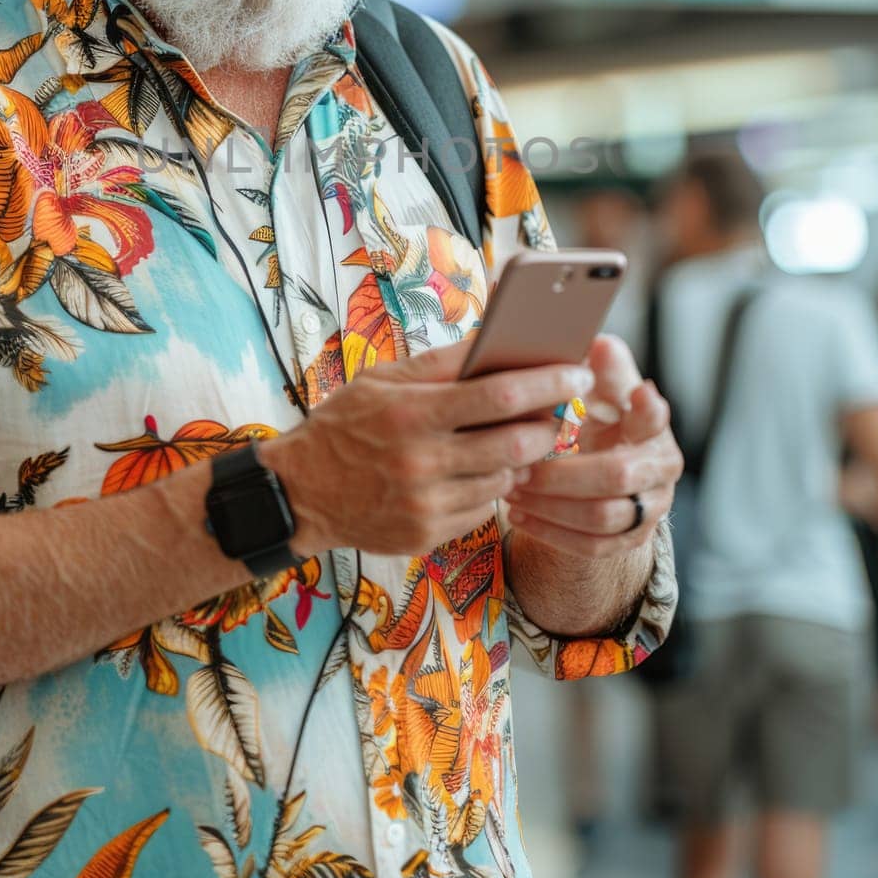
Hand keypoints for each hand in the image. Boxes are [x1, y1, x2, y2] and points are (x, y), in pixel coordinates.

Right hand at [267, 341, 594, 557]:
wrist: (299, 493)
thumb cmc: (345, 425)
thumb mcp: (383, 380)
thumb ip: (442, 364)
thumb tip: (499, 342)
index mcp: (411, 413)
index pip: (499, 396)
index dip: (547, 383)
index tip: (577, 372)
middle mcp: (420, 462)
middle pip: (515, 445)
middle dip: (547, 426)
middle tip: (557, 411)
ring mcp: (425, 504)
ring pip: (505, 479)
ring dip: (520, 459)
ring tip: (514, 439)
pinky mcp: (426, 535)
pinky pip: (483, 508)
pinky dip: (491, 486)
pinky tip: (478, 470)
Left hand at [504, 334, 682, 557]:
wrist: (595, 471)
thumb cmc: (591, 418)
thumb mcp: (594, 390)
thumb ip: (597, 369)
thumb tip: (598, 342)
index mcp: (652, 426)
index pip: (654, 416)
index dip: (648, 408)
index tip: (639, 391)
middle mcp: (660, 468)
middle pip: (616, 475)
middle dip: (561, 473)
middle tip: (518, 463)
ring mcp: (650, 508)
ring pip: (601, 517)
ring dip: (550, 504)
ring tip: (510, 487)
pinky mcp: (631, 539)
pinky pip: (592, 546)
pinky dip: (550, 532)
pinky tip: (518, 514)